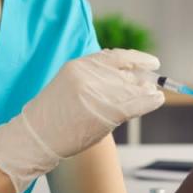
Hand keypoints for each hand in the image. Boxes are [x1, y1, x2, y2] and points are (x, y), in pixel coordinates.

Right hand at [0, 49, 164, 192]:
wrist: (36, 137)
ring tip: (154, 94)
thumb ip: (95, 79)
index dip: (137, 59)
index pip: (115, 56)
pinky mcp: (103, 112)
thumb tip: (128, 79)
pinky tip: (156, 100)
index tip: (152, 62)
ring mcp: (96, 94)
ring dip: (147, 92)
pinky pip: (134, 105)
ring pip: (133, 89)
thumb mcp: (71, 85)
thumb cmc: (54, 116)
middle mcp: (88, 75)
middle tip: (153, 84)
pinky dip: (149, 102)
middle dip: (143, 80)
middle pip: (127, 73)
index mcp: (79, 65)